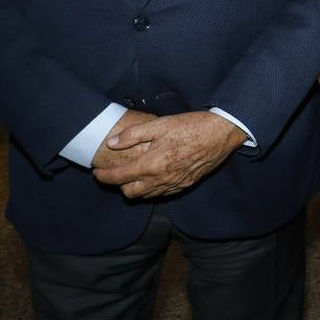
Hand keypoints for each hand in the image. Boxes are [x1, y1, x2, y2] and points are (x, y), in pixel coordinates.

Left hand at [92, 111, 246, 198]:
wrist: (222, 133)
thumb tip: (112, 144)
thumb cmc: (191, 126)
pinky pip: (163, 194)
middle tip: (117, 172)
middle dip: (119, 185)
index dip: (104, 176)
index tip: (97, 172)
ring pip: (147, 195)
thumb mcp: (160, 124)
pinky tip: (156, 176)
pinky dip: (154, 189)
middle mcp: (160, 179)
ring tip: (135, 174)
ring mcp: (174, 184)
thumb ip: (133, 135)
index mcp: (151, 164)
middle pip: (130, 192)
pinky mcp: (186, 184)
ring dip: (136, 188)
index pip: (118, 177)